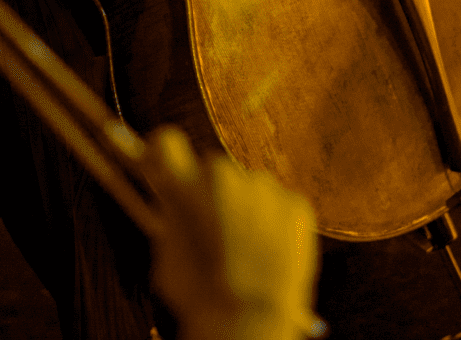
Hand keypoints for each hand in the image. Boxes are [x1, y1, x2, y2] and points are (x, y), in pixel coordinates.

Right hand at [143, 126, 321, 339]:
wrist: (248, 318)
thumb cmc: (202, 295)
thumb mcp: (166, 255)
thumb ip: (170, 217)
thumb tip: (173, 202)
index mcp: (185, 186)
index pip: (167, 141)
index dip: (164, 150)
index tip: (166, 160)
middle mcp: (224, 175)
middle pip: (214, 170)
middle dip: (212, 193)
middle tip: (215, 229)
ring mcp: (264, 187)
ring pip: (251, 187)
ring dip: (247, 208)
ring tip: (247, 249)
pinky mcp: (296, 204)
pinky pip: (281, 204)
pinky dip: (276, 222)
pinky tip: (270, 252)